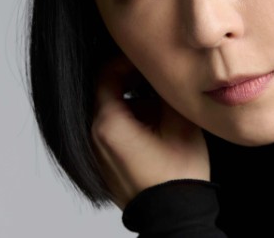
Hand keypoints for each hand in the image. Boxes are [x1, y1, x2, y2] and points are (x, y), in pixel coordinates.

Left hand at [91, 57, 209, 208]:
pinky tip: (158, 122)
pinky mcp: (108, 160)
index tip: (150, 58)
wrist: (174, 215)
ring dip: (137, 99)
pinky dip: (134, 117)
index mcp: (108, 124)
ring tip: (163, 102)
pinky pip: (116, 127)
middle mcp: (95, 136)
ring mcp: (99, 151)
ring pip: (114, 109)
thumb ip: (165, 88)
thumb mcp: (178, 121)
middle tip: (160, 77)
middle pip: (109, 91)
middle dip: (136, 80)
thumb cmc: (178, 172)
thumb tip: (160, 68)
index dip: (128, 60)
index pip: (107, 74)